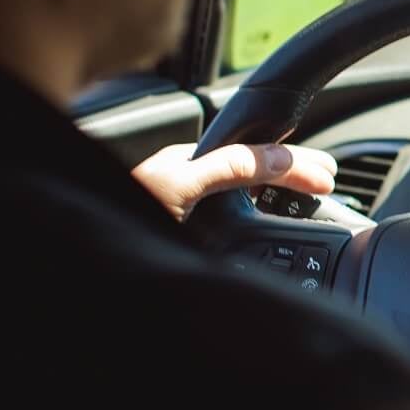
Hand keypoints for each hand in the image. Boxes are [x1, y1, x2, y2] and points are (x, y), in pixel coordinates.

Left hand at [132, 142, 336, 221]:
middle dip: (291, 171)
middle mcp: (186, 184)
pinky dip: (258, 218)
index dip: (293, 164)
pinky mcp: (181, 238)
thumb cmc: (118, 214)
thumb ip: (229, 168)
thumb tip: (278, 159)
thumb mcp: (178, 188)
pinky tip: (265, 227)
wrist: (79, 254)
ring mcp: (183, 210)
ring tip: (309, 195)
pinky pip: (229, 222)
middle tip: (329, 178)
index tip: (327, 178)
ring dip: (277, 195)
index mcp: (188, 165)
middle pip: (251, 169)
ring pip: (241, 195)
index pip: (254, 155)